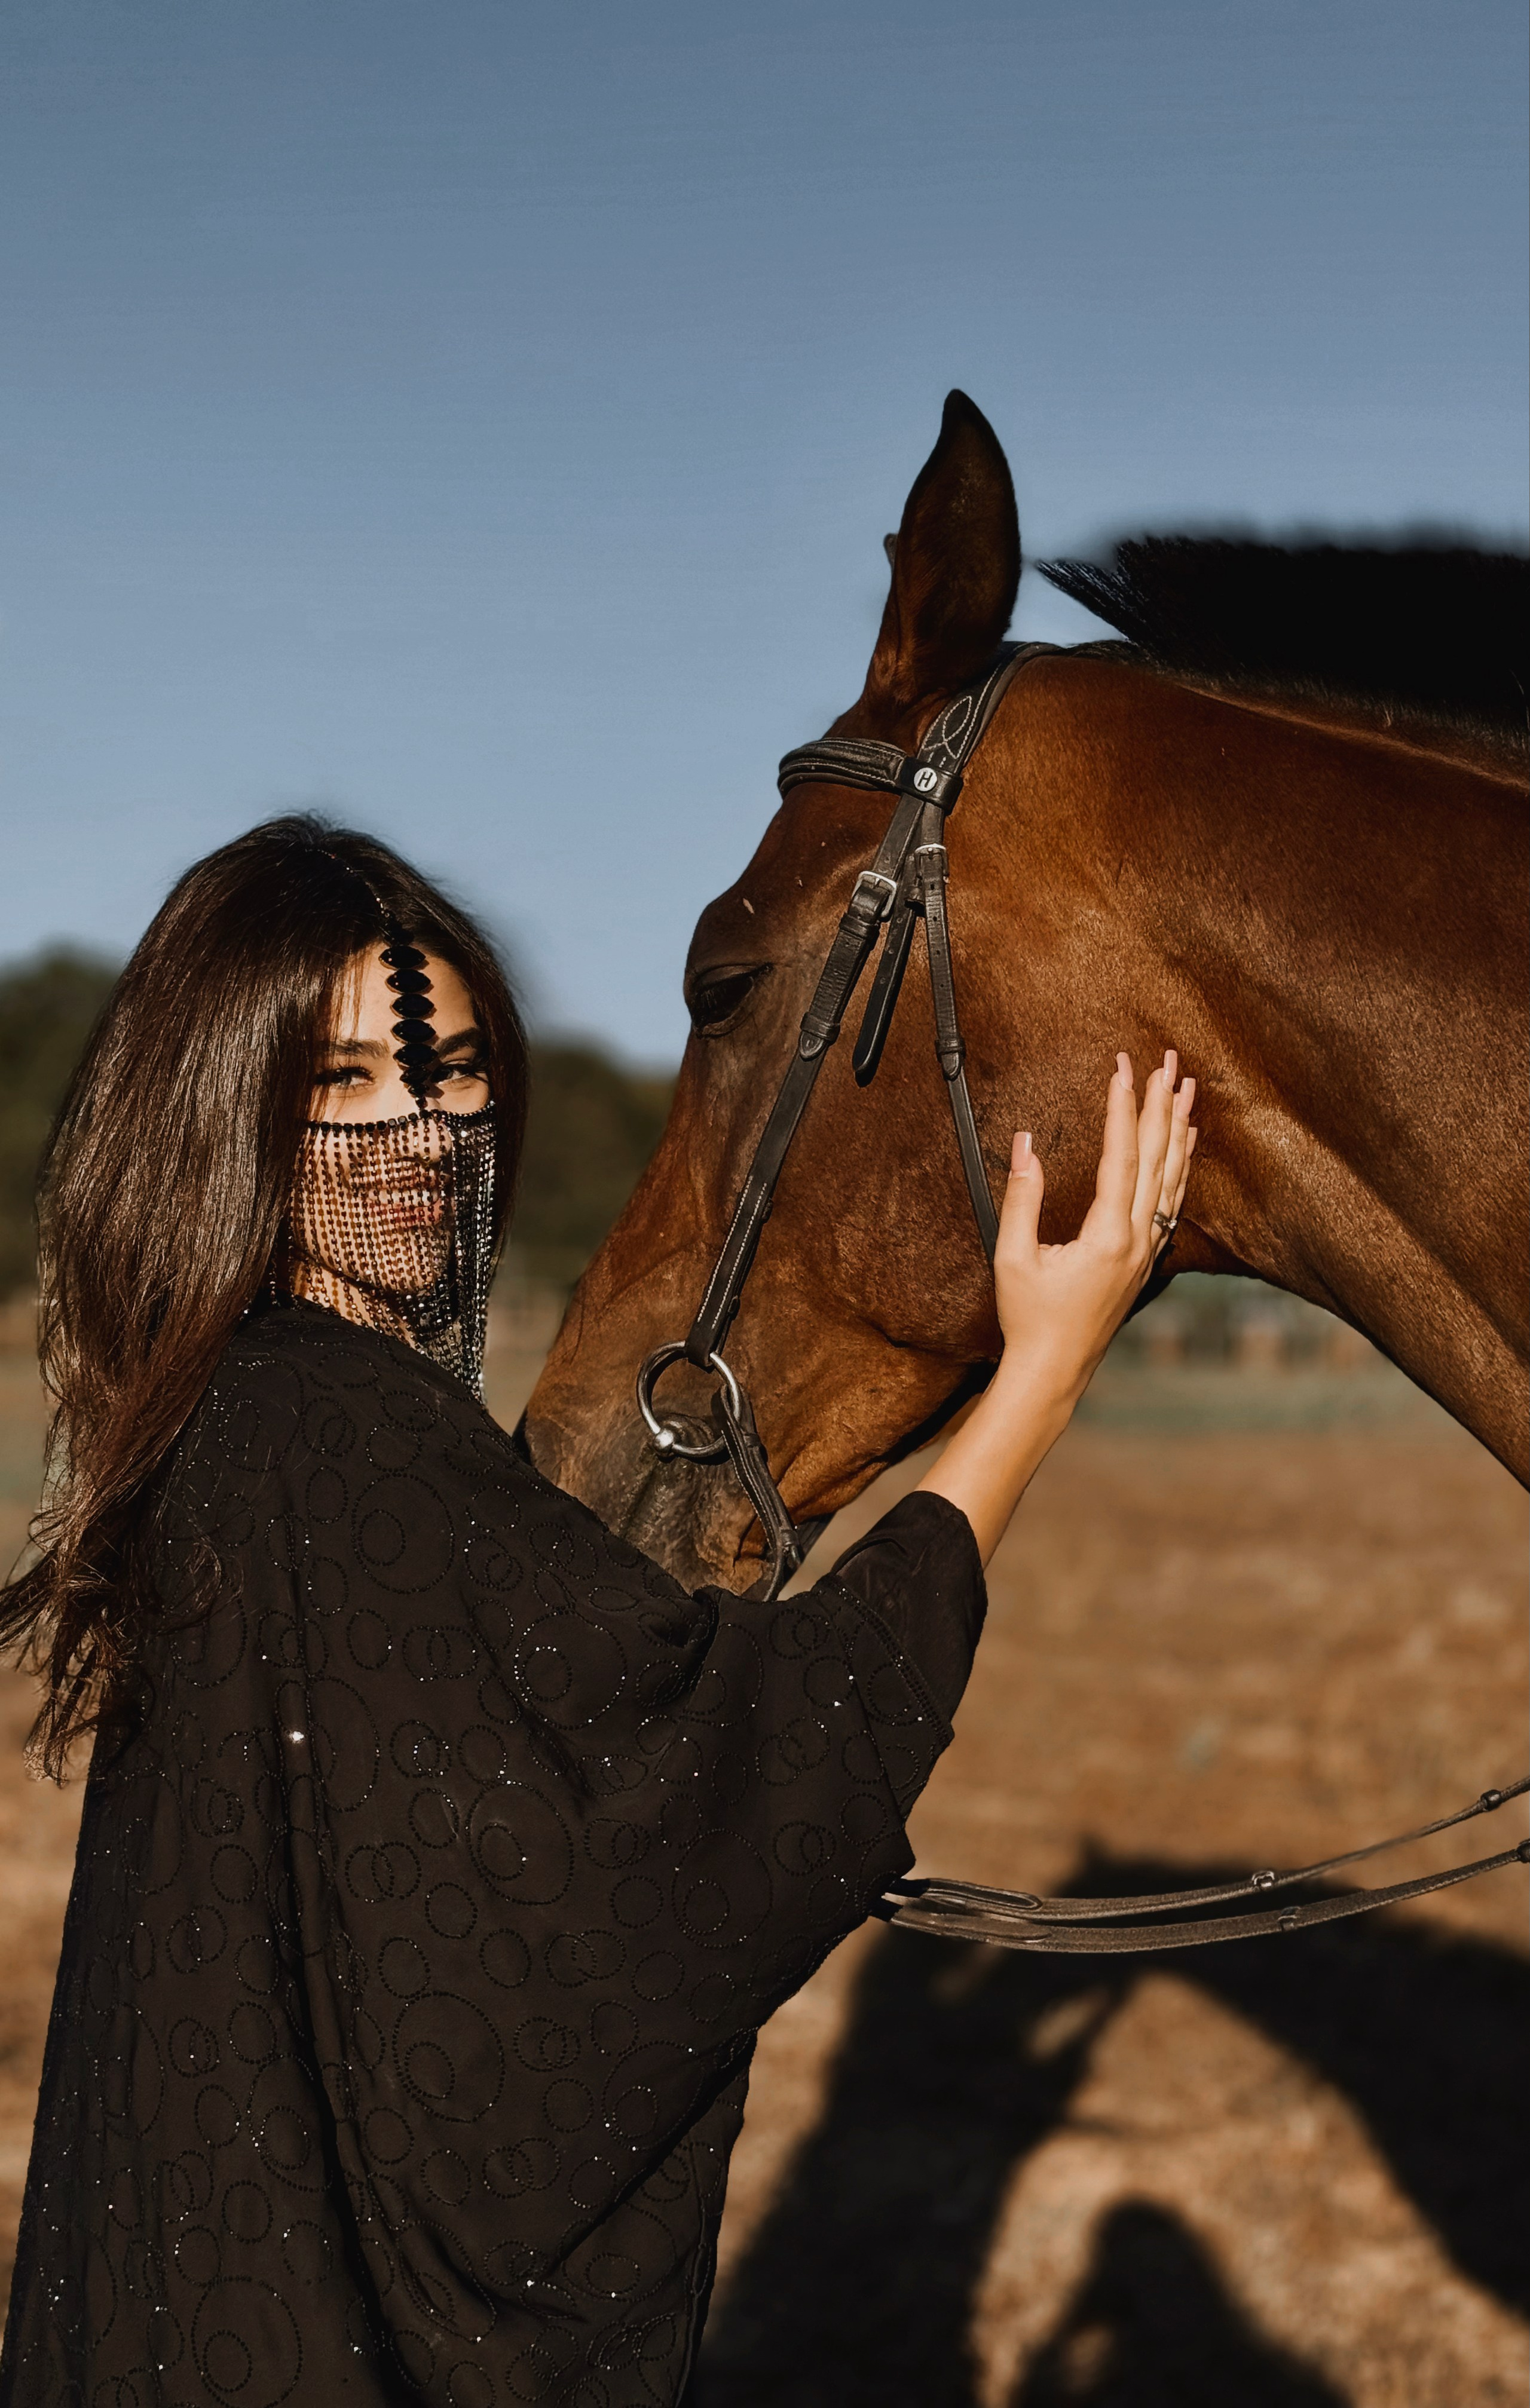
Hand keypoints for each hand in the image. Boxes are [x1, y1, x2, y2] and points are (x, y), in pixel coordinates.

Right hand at [916, 1048, 1196, 1563]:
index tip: (1123, 1067)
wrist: (1054, 1371)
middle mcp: (1138, 1240)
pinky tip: (1184, 1145)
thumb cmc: (1028, 1318)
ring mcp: (1147, 1251)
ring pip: (1174, 1178)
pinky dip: (1181, 1166)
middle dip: (1163, 1106)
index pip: (1121, 1156)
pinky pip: (1173, 1200)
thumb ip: (1022, 1198)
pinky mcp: (1145, 1260)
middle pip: (1158, 1159)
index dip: (1122, 1108)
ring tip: (1187, 1090)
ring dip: (1179, 1130)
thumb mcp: (1013, 1258)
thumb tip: (1026, 1143)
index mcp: (1107, 1237)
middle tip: (1170, 1062)